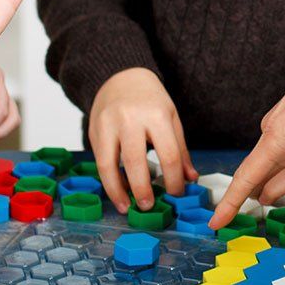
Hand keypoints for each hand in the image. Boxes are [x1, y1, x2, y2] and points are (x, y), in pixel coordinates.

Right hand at [89, 68, 195, 212]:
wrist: (121, 77)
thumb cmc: (150, 100)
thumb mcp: (171, 119)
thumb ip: (180, 150)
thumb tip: (191, 179)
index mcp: (156, 115)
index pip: (168, 154)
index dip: (174, 179)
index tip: (177, 193)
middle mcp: (130, 119)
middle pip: (135, 161)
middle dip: (142, 188)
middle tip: (150, 206)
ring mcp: (108, 125)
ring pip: (109, 164)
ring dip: (117, 191)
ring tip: (127, 207)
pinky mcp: (94, 131)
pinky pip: (99, 161)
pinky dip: (108, 181)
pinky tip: (117, 193)